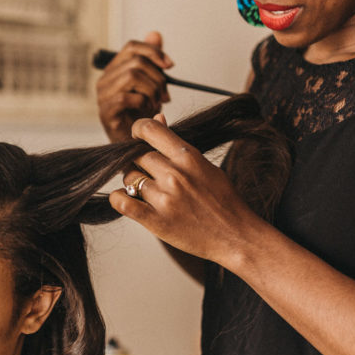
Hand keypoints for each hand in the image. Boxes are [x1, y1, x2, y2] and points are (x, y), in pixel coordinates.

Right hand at [95, 31, 171, 142]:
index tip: (170, 65)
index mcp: (115, 69)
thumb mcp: (151, 82)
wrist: (135, 142)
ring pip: (132, 76)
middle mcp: (105, 79)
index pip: (132, 47)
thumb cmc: (142, 113)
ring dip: (152, 90)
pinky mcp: (105, 112)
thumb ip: (152, 59)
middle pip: (136, 62)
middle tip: (166, 94)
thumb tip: (155, 34)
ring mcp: (103, 96)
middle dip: (158, 77)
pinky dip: (142, 102)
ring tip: (157, 103)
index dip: (154, 52)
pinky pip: (126, 97)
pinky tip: (147, 111)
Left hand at [111, 115, 260, 263]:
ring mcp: (164, 198)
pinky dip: (119, 199)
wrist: (236, 236)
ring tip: (147, 192)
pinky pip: (122, 202)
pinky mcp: (156, 221)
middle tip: (148, 173)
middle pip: (136, 156)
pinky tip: (128, 200)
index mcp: (188, 157)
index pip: (149, 129)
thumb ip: (178, 145)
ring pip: (129, 178)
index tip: (138, 138)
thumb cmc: (223, 200)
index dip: (138, 131)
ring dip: (133, 184)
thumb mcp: (205, 165)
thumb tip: (158, 117)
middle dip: (138, 163)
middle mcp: (174, 174)